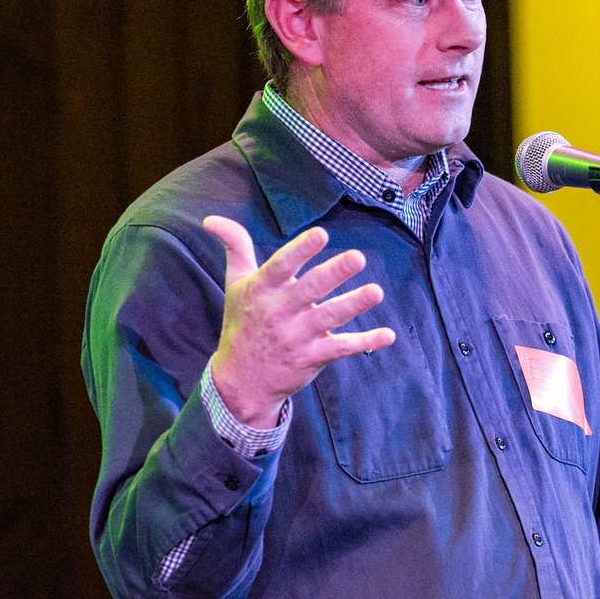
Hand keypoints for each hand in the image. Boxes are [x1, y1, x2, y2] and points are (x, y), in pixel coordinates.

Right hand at [203, 217, 394, 426]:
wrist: (241, 379)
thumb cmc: (242, 322)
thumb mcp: (235, 284)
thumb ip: (235, 247)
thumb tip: (211, 219)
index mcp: (261, 290)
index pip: (281, 266)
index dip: (300, 251)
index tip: (321, 234)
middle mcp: (279, 312)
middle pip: (310, 289)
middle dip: (334, 273)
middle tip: (358, 257)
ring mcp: (296, 337)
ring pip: (329, 318)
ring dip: (353, 304)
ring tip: (376, 292)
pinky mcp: (312, 358)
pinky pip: (341, 348)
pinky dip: (366, 342)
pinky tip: (388, 335)